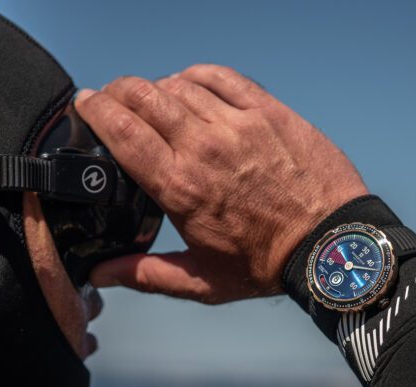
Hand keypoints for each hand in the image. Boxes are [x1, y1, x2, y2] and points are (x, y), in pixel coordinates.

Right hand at [75, 65, 367, 303]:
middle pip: (143, 97)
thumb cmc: (267, 265)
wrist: (330, 244)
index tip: (85, 103)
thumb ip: (146, 274)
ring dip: (155, 86)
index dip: (95, 110)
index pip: (122, 132)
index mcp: (180, 188)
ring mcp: (238, 124)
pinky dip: (196, 75)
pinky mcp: (268, 111)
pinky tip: (189, 83)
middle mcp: (204, 148)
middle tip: (111, 97)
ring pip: (178, 84)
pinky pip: (221, 77)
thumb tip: (101, 272)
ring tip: (151, 98)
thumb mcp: (202, 281)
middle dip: (117, 91)